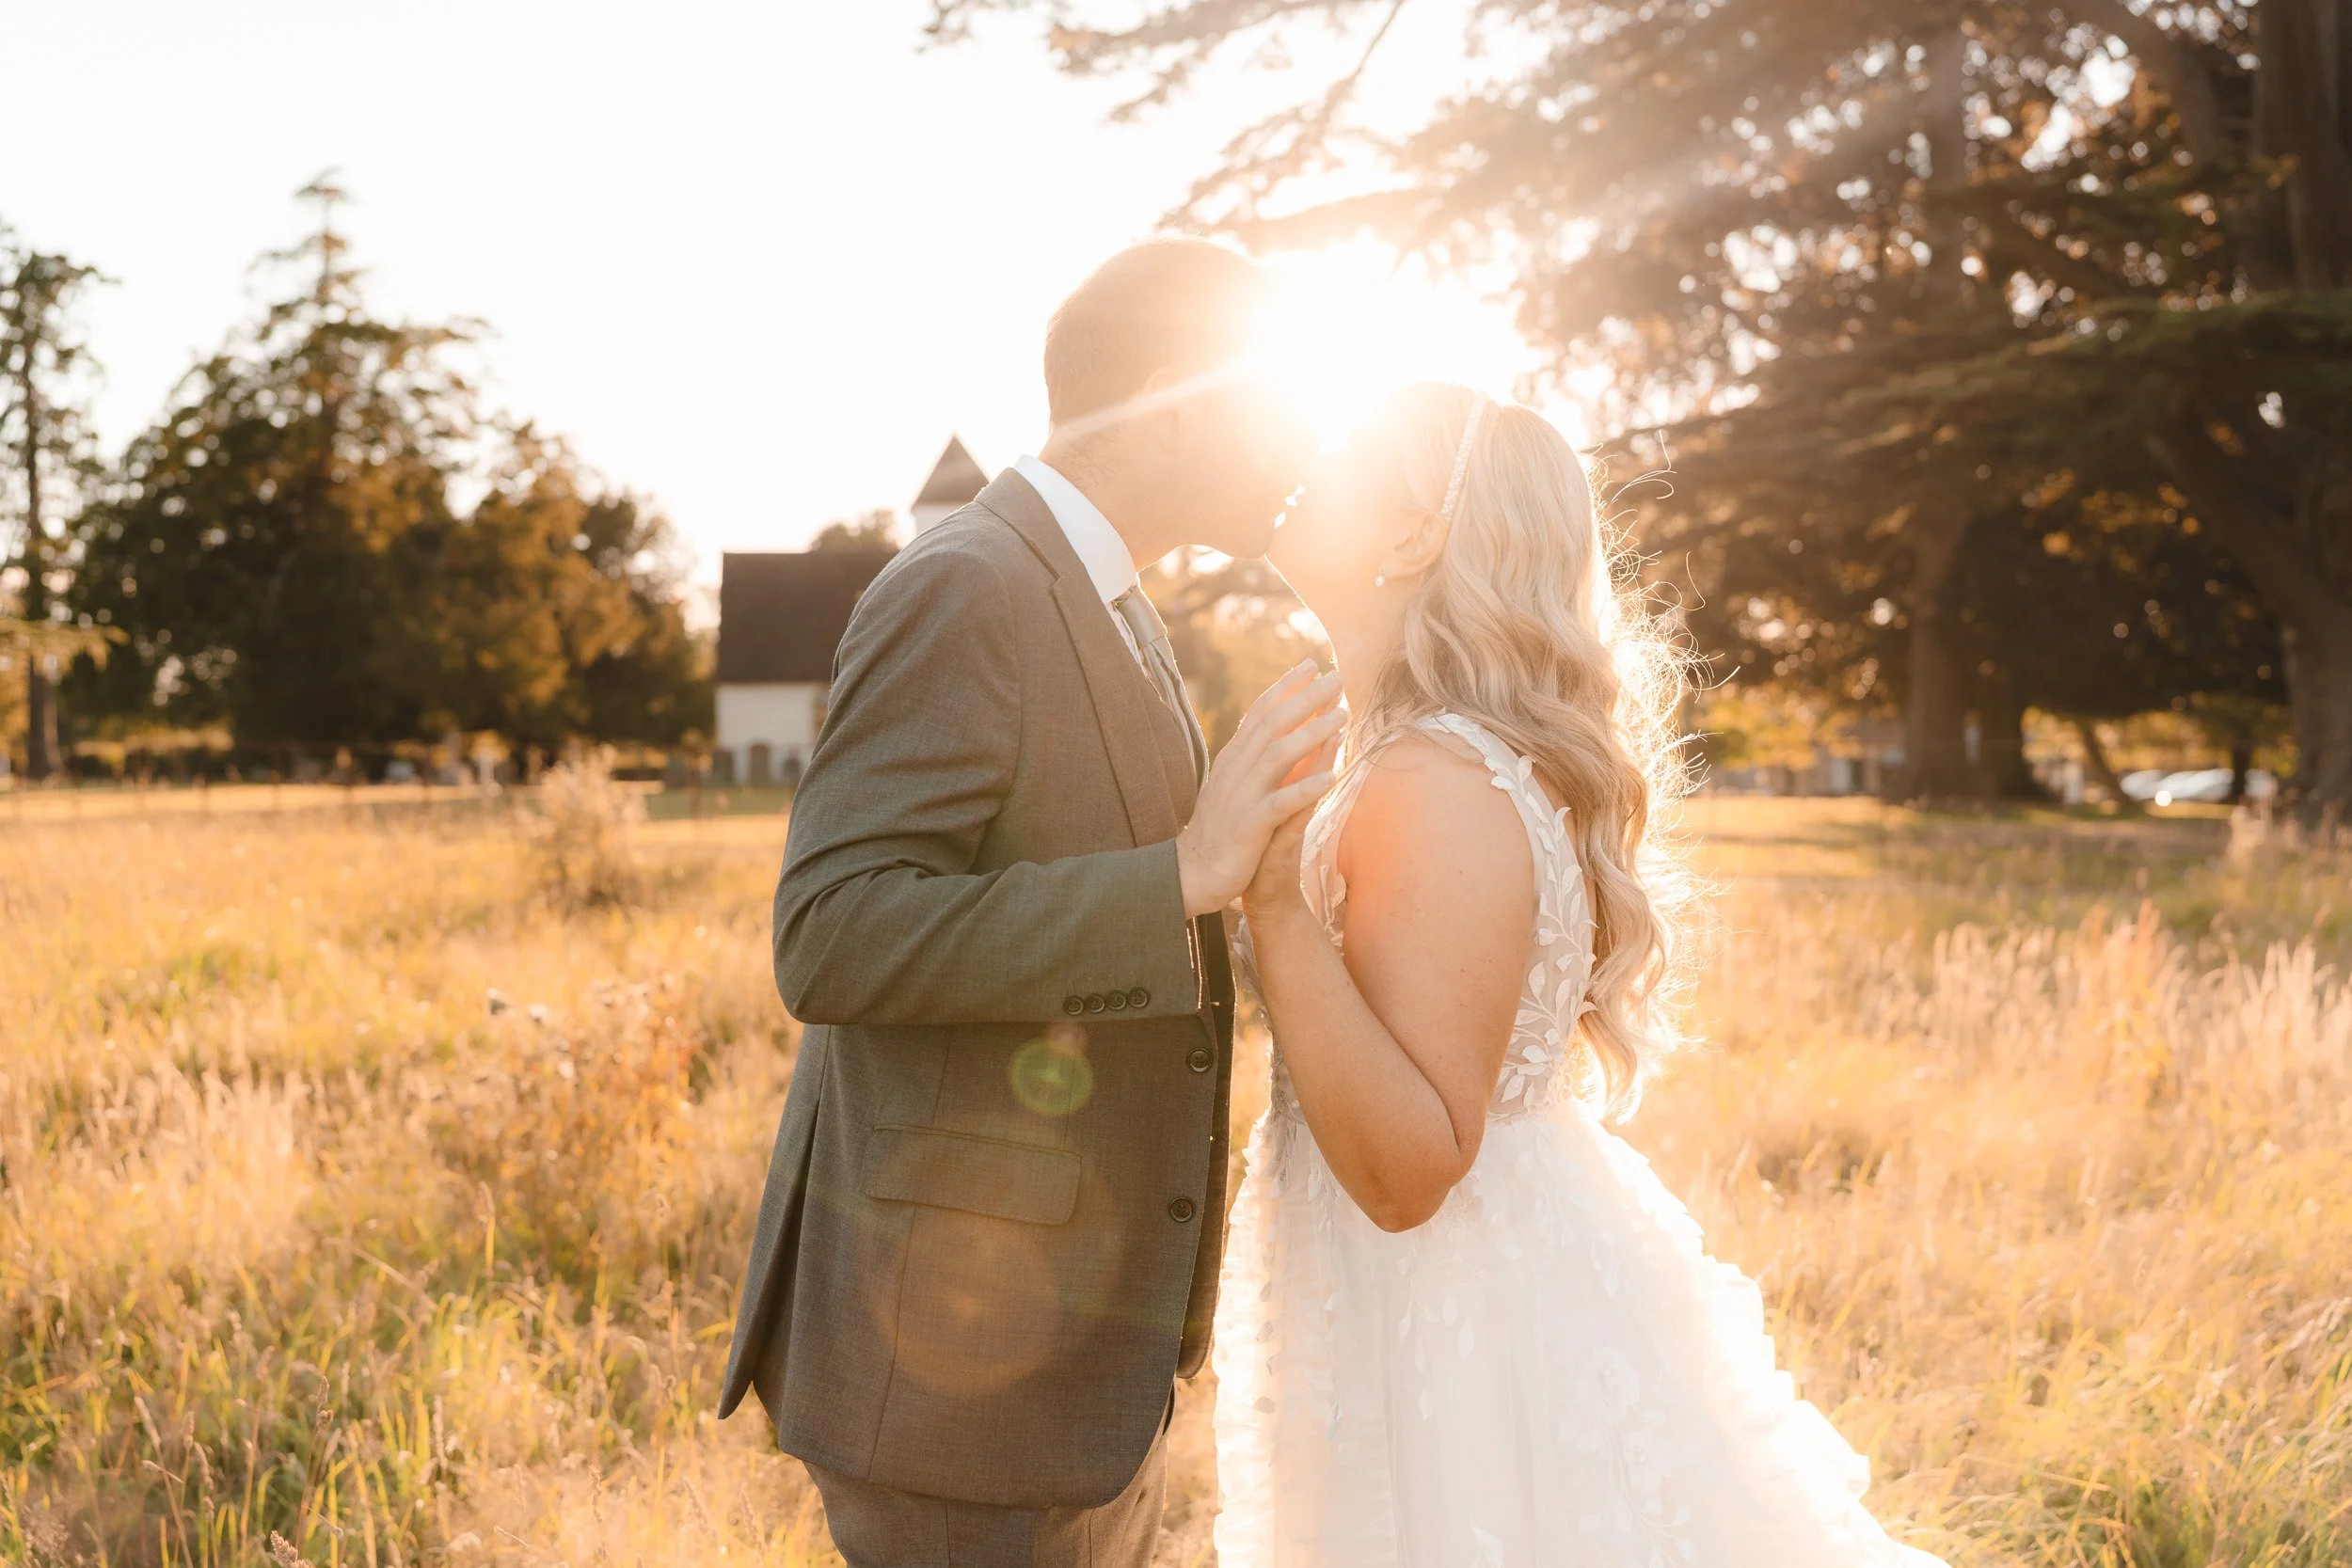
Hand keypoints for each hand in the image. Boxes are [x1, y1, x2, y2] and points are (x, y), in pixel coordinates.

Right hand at [1175, 662, 1344, 916]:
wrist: (1190, 873)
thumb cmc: (1219, 831)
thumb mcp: (1234, 787)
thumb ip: (1251, 759)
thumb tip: (1269, 732)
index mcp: (1234, 759)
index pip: (1260, 713)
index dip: (1286, 687)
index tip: (1311, 665)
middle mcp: (1236, 770)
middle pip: (1274, 724)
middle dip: (1307, 698)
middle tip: (1337, 675)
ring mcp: (1242, 796)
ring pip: (1279, 755)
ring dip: (1313, 733)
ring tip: (1343, 716)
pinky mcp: (1249, 826)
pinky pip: (1280, 804)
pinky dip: (1305, 789)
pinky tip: (1331, 779)